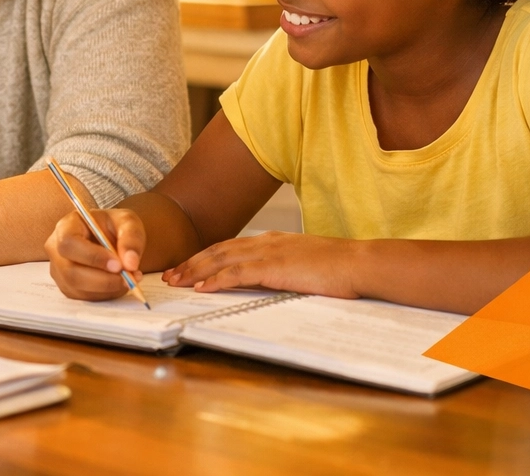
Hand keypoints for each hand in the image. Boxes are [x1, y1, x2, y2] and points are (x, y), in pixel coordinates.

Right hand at [44, 208, 145, 301]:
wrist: (108, 236)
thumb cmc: (113, 226)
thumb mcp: (127, 222)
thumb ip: (131, 238)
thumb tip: (130, 264)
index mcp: (66, 227)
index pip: (69, 243)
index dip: (92, 257)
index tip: (118, 264)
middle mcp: (55, 249)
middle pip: (70, 272)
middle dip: (103, 280)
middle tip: (128, 277)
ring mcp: (59, 270)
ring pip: (78, 288)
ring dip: (107, 288)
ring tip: (129, 278)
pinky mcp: (67, 286)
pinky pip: (84, 297)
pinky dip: (105, 294)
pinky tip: (118, 283)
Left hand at [163, 231, 361, 296]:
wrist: (358, 263)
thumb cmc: (336, 268)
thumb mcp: (301, 264)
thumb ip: (280, 268)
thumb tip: (263, 281)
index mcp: (271, 241)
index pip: (229, 247)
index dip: (205, 257)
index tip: (187, 267)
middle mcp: (265, 242)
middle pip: (218, 251)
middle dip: (192, 263)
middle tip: (171, 274)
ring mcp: (268, 252)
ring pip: (221, 260)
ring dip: (196, 271)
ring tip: (177, 281)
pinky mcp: (274, 267)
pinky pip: (237, 273)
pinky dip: (216, 280)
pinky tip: (202, 288)